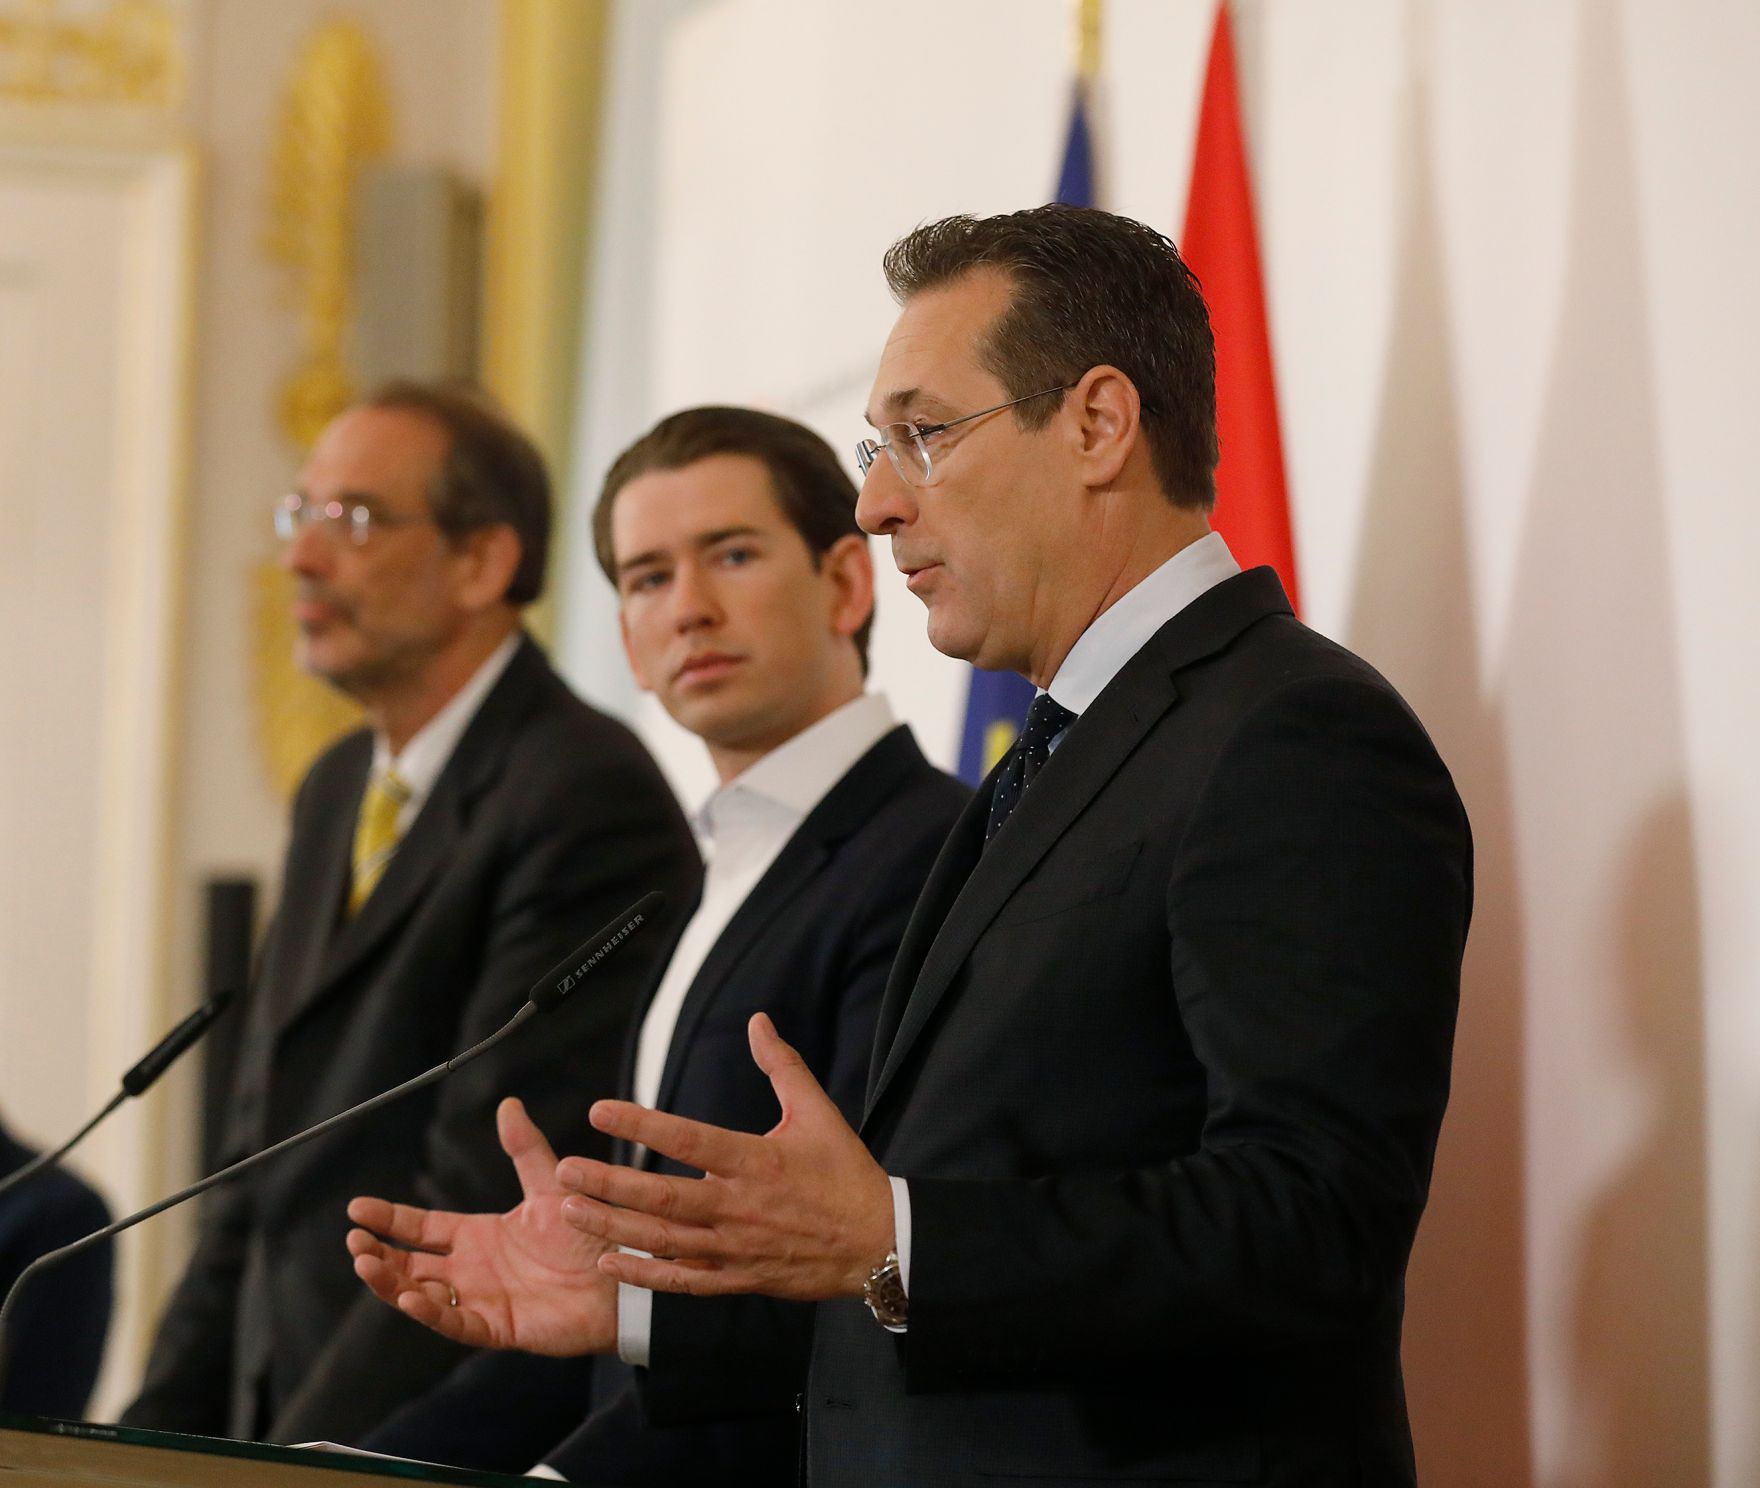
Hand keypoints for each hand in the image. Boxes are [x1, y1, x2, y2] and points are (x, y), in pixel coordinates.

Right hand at [346, 1097, 618, 1355]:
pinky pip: (455, 1322)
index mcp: (479, 1236)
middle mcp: (473, 1270)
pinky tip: (408, 1297)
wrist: (623, 1275)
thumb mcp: (549, 1186)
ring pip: (421, 1295)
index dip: (389, 1217)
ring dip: (391, 1283)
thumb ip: (525, 1149)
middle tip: (354, 1240)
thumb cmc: (589, 1234)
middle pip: (410, 1263)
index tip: (356, 1207)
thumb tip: (508, 1105)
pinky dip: (430, 1313)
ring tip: (366, 1263)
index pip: (421, 1227)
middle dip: (378, 1253)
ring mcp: (481, 1300)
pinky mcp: (497, 1326)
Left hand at [557, 1012, 894, 1301]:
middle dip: (609, 1185)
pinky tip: (610, 1263)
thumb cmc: (847, 1175)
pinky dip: (646, 1275)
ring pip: (664, 1241)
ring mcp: (737, 1248)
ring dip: (614, 1227)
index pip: (689, 1139)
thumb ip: (782, 1066)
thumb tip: (758, 1021)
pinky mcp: (739, 1278)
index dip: (642, 1125)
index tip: (600, 1111)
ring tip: (570, 1211)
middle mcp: (740, 1207)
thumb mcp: (819, 1113)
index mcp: (758, 1162)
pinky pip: (684, 1280)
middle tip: (565, 1171)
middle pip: (663, 1198)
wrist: (878, 1244)